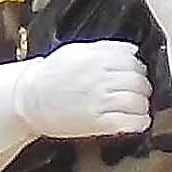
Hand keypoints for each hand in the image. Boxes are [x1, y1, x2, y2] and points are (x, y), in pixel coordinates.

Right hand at [16, 41, 152, 142]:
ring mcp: (99, 102)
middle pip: (139, 81)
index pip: (133, 60)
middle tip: (137, 91)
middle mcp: (100, 79)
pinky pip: (129, 122)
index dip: (137, 67)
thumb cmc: (52, 75)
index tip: (134, 73)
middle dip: (142, 86)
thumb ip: (106, 48)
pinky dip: (139, 122)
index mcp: (97, 58)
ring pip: (138, 101)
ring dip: (142, 104)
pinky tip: (139, 121)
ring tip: (137, 106)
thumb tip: (133, 50)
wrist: (29, 100)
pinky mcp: (97, 123)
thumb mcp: (77, 51)